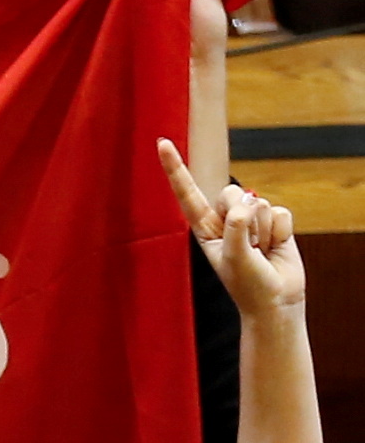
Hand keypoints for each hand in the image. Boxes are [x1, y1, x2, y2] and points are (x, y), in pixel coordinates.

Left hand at [163, 139, 302, 318]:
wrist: (276, 300)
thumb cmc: (247, 284)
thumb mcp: (233, 258)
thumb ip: (237, 228)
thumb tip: (250, 201)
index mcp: (204, 228)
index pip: (187, 192)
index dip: (175, 167)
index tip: (161, 142)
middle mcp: (225, 220)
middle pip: (232, 193)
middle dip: (242, 216)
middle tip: (247, 245)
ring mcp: (251, 219)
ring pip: (259, 203)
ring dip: (263, 231)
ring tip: (261, 251)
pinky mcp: (275, 221)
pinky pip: (281, 212)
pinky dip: (281, 231)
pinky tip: (276, 247)